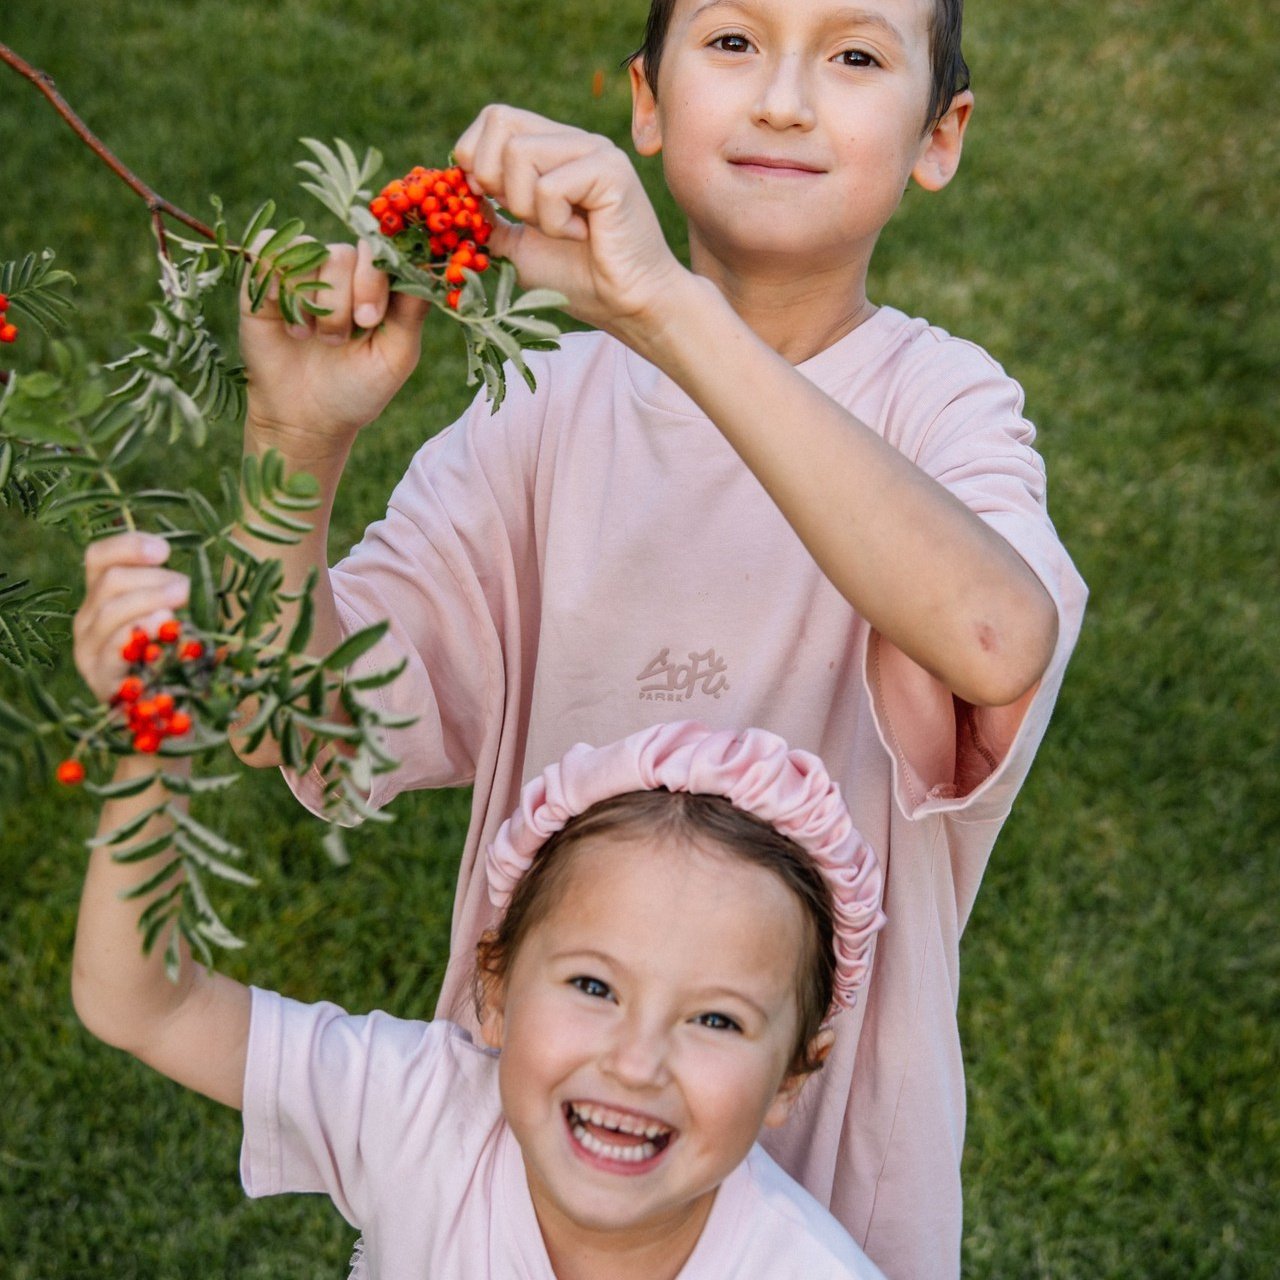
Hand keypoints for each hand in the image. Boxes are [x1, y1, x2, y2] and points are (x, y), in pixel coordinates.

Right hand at [73, 533, 187, 703]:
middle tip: (186, 590)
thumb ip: (176, 591)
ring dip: (150, 600)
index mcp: (104, 597)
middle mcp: (88, 621)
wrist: (179, 718)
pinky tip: (163, 626)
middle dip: (153, 578)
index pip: (99, 557)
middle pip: (110, 581)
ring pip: (110, 611)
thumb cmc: (186, 658)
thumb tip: (186, 569)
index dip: (129, 545)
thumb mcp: (183, 616)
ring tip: (180, 606)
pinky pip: (112, 649)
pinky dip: (138, 632)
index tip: (165, 550)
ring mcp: (90, 653)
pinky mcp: (100, 682)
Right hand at [239, 234, 428, 459]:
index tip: (369, 320)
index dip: (374, 280)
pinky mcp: (264, 279)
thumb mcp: (394, 357)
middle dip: (341, 301)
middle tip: (336, 342)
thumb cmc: (357, 388)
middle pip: (344, 254)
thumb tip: (425, 266)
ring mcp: (303, 272)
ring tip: (309, 338)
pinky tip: (281, 311)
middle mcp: (342, 273)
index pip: (382, 254)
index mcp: (378, 286)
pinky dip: (274, 275)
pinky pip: (267, 250)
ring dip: (309, 301)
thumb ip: (411, 312)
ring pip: (308, 253)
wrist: (305, 417)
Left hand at [454, 106, 685, 342]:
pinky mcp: (611, 170)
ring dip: (527, 208)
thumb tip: (453, 192)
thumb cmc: (578, 279)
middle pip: (500, 120)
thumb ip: (487, 216)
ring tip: (562, 230)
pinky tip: (584, 235)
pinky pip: (550, 186)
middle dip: (493, 179)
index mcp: (550, 149)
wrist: (627, 306)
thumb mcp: (516, 245)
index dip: (476, 159)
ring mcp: (593, 150)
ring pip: (519, 153)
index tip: (493, 204)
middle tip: (527, 218)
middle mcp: (571, 140)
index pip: (493, 118)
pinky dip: (555, 223)